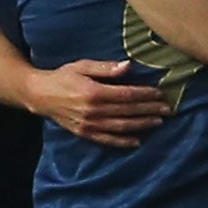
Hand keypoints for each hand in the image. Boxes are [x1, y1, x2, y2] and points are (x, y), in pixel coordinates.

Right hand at [25, 59, 171, 148]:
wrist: (40, 95)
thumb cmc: (63, 76)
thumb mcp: (82, 66)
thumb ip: (105, 68)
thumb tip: (128, 66)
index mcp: (94, 91)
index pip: (126, 95)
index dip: (145, 95)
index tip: (160, 93)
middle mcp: (93, 110)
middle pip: (127, 111)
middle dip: (149, 110)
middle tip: (168, 109)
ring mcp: (89, 124)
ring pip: (121, 126)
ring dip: (142, 125)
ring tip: (158, 122)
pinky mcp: (85, 133)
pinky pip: (107, 140)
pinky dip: (123, 141)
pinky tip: (137, 141)